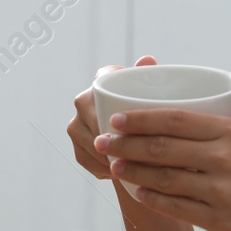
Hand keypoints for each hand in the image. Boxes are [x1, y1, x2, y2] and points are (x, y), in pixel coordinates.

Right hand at [67, 55, 157, 180]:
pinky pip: (89, 160)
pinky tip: (122, 171)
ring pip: (92, 143)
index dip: (117, 104)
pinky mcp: (77, 149)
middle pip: (96, 121)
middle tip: (141, 150)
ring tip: (136, 164)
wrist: (136, 135)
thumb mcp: (154, 93)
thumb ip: (151, 76)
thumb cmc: (149, 110)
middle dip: (116, 138)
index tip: (134, 119)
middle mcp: (83, 101)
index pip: (102, 87)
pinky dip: (106, 167)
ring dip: (111, 156)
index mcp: (101, 80)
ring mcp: (76, 126)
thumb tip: (147, 59)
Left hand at [93, 83, 230, 230]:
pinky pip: (176, 206)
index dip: (143, 118)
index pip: (177, 120)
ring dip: (133, 170)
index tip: (119, 117)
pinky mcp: (218, 220)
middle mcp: (224, 160)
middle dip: (126, 143)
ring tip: (113, 164)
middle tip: (102, 140)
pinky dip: (153, 198)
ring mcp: (219, 192)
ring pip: (164, 177)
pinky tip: (137, 191)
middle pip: (163, 148)